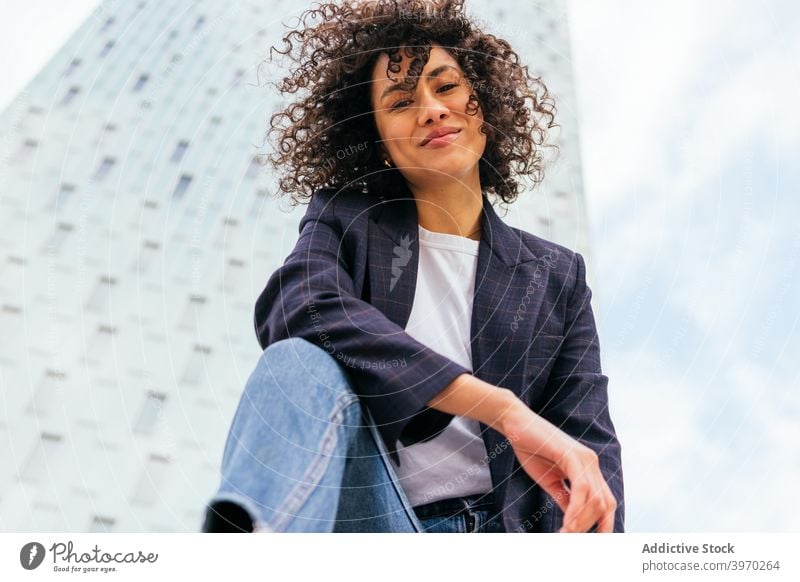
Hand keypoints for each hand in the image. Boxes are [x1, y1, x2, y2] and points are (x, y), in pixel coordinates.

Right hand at [499, 403, 616, 532]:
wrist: (515, 424)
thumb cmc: (530, 449)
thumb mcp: (550, 481)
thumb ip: (564, 498)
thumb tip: (574, 522)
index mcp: (589, 468)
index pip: (606, 502)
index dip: (603, 525)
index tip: (589, 542)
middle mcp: (592, 463)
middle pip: (605, 504)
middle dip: (591, 527)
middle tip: (570, 540)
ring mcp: (584, 458)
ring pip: (595, 499)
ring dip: (581, 522)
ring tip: (565, 535)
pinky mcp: (572, 455)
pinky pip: (581, 489)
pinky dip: (575, 510)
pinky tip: (566, 523)